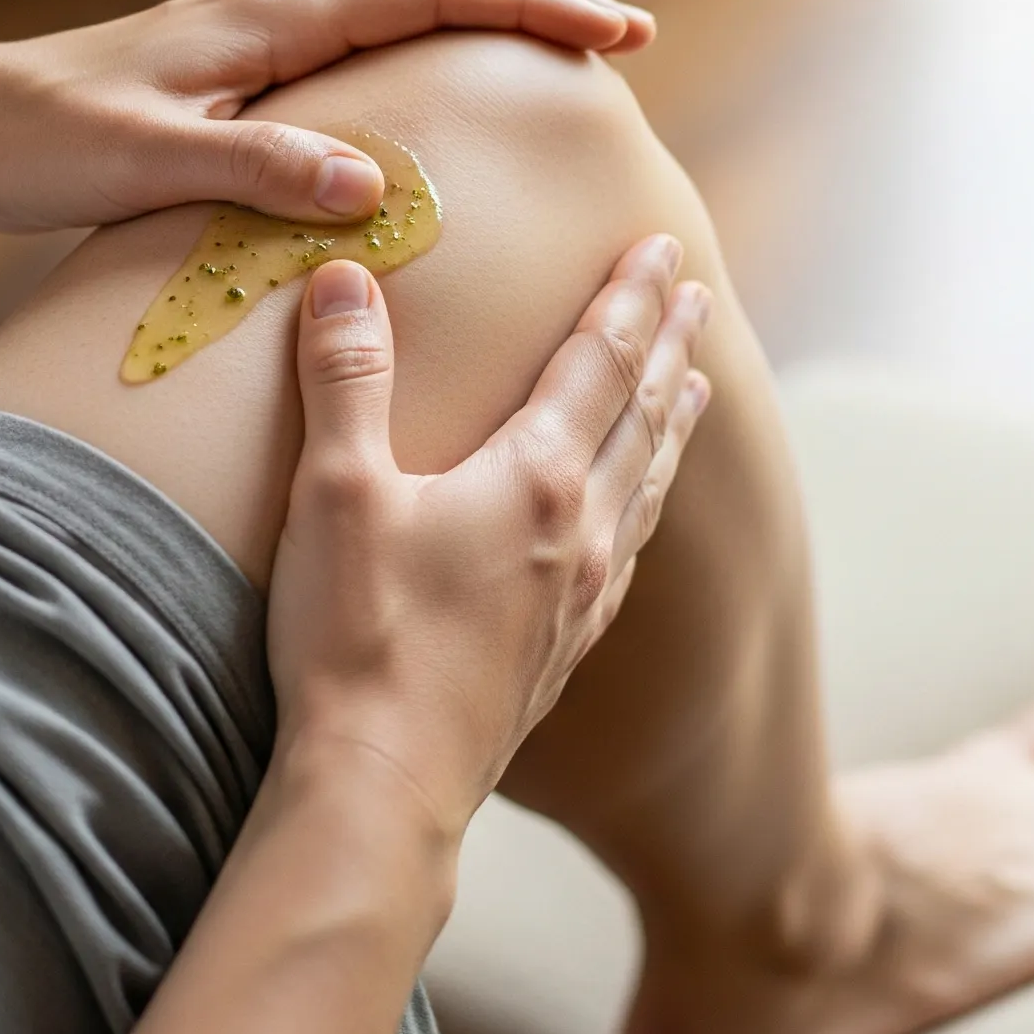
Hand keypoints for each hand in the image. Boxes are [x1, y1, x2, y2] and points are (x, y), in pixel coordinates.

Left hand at [0, 0, 652, 231]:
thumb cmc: (39, 142)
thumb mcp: (147, 162)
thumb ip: (260, 169)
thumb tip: (374, 187)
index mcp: (272, 18)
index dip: (533, 6)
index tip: (617, 29)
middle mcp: (277, 14)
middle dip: (536, 10)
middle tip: (626, 43)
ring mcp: (262, 43)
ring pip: (405, 22)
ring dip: (489, 35)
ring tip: (565, 71)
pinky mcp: (244, 80)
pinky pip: (367, 61)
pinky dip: (432, 71)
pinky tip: (447, 117)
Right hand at [267, 238, 712, 832]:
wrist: (386, 785)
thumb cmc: (357, 638)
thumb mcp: (336, 493)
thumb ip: (346, 379)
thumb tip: (349, 278)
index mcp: (533, 476)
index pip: (599, 360)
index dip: (629, 298)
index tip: (661, 248)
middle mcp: (578, 529)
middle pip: (639, 413)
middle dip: (667, 344)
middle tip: (697, 293)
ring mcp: (580, 596)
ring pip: (643, 483)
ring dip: (670, 422)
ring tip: (694, 385)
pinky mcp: (562, 651)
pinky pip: (626, 555)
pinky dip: (642, 508)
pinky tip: (634, 517)